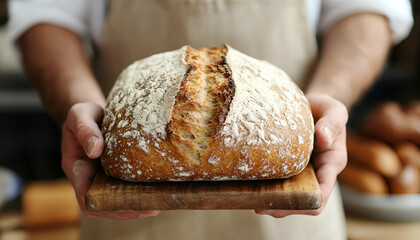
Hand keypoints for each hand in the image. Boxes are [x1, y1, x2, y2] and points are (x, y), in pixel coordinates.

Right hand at [61, 102, 159, 218]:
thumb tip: (95, 150)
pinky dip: (139, 189)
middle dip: (126, 210)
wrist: (92, 112)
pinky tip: (156, 188)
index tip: (124, 206)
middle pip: (105, 204)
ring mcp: (103, 176)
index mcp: (77, 168)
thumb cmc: (84, 113)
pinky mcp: (117, 171)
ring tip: (158, 202)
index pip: (86, 197)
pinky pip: (126, 185)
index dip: (103, 206)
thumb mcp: (80, 115)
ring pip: (117, 198)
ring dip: (136, 203)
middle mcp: (90, 177)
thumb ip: (85, 130)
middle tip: (151, 208)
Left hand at [255, 93, 347, 216]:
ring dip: (273, 202)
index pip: (323, 191)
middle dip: (284, 207)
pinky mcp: (290, 167)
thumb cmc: (326, 107)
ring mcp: (304, 172)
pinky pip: (280, 183)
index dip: (307, 202)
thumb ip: (332, 123)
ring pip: (291, 196)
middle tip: (259, 206)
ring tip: (251, 200)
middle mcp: (318, 172)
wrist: (314, 104)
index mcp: (332, 163)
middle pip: (304, 201)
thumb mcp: (334, 110)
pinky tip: (251, 187)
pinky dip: (268, 188)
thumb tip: (323, 139)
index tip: (287, 202)